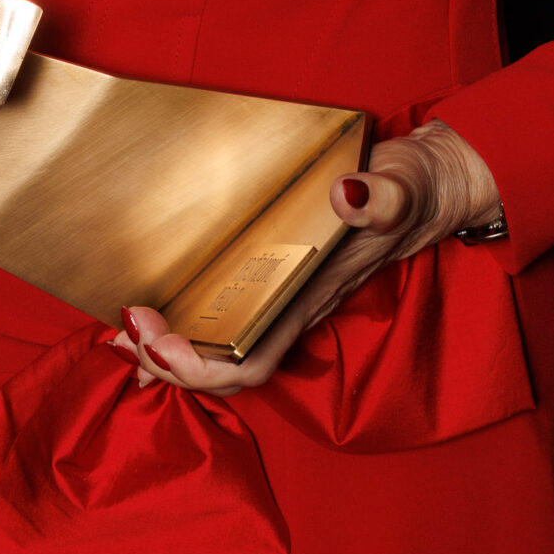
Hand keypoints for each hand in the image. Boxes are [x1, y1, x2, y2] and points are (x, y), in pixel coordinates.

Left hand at [116, 119, 501, 393]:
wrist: (432, 187)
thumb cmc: (416, 190)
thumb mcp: (402, 185)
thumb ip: (380, 197)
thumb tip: (348, 196)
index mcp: (313, 296)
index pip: (252, 360)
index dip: (200, 368)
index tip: (157, 343)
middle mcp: (292, 306)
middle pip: (221, 363)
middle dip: (165, 361)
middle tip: (121, 333)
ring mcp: (283, 294)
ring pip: (217, 345)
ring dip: (166, 348)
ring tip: (121, 335)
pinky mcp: (276, 273)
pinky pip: (222, 315)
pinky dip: (181, 324)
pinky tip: (152, 317)